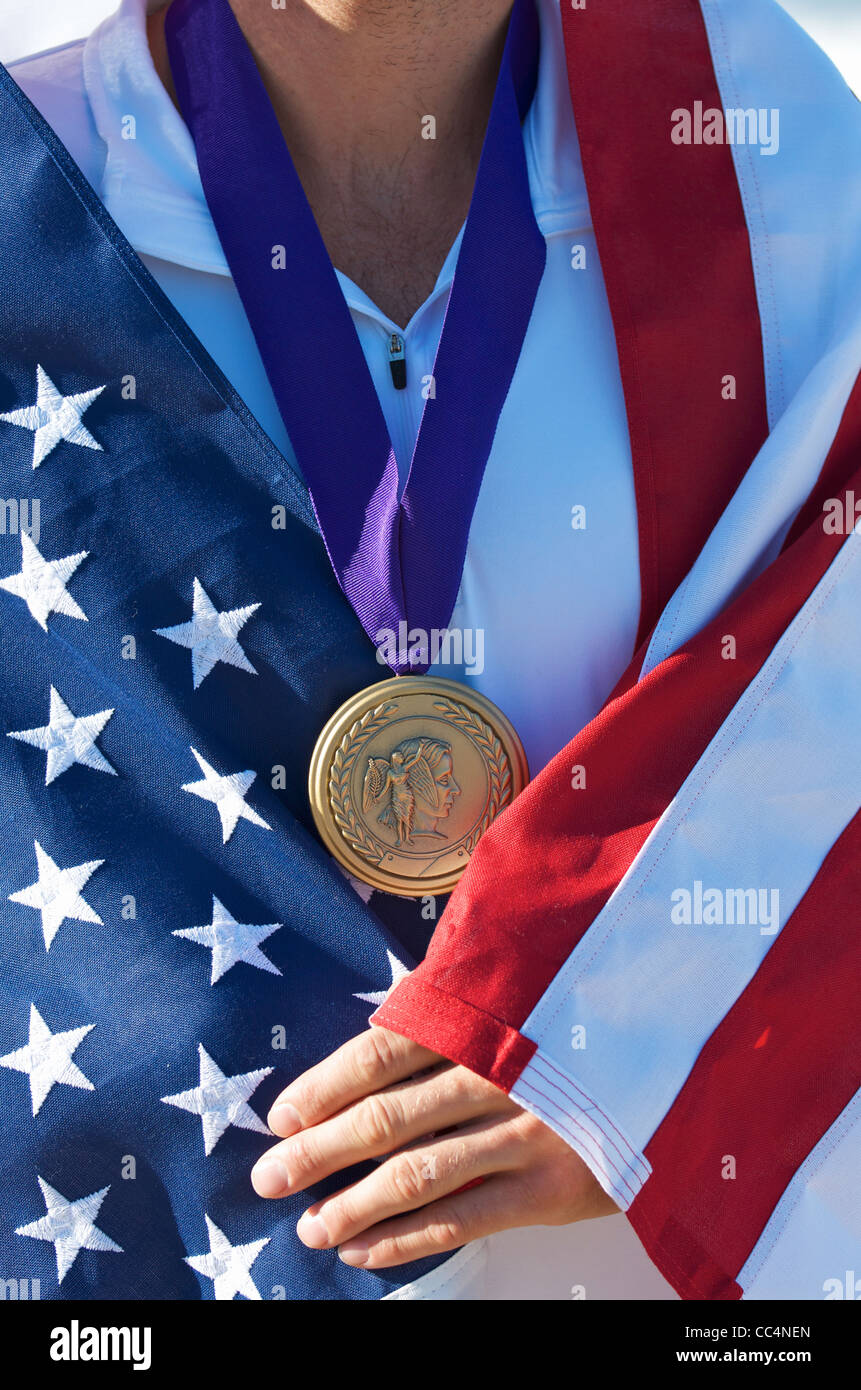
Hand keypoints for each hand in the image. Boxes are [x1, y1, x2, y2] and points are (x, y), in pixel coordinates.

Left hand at [250, 1026, 617, 1268]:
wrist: (679, 1070)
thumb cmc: (582, 1033)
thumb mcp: (525, 1001)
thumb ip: (457, 1019)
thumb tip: (368, 1053)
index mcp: (483, 1021)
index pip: (382, 1053)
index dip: (325, 1086)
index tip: (281, 1115)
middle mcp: (496, 1076)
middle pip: (386, 1117)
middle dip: (318, 1150)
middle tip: (268, 1177)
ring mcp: (524, 1133)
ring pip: (416, 1175)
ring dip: (352, 1205)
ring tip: (309, 1226)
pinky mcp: (550, 1189)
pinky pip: (462, 1219)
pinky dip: (404, 1240)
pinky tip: (363, 1251)